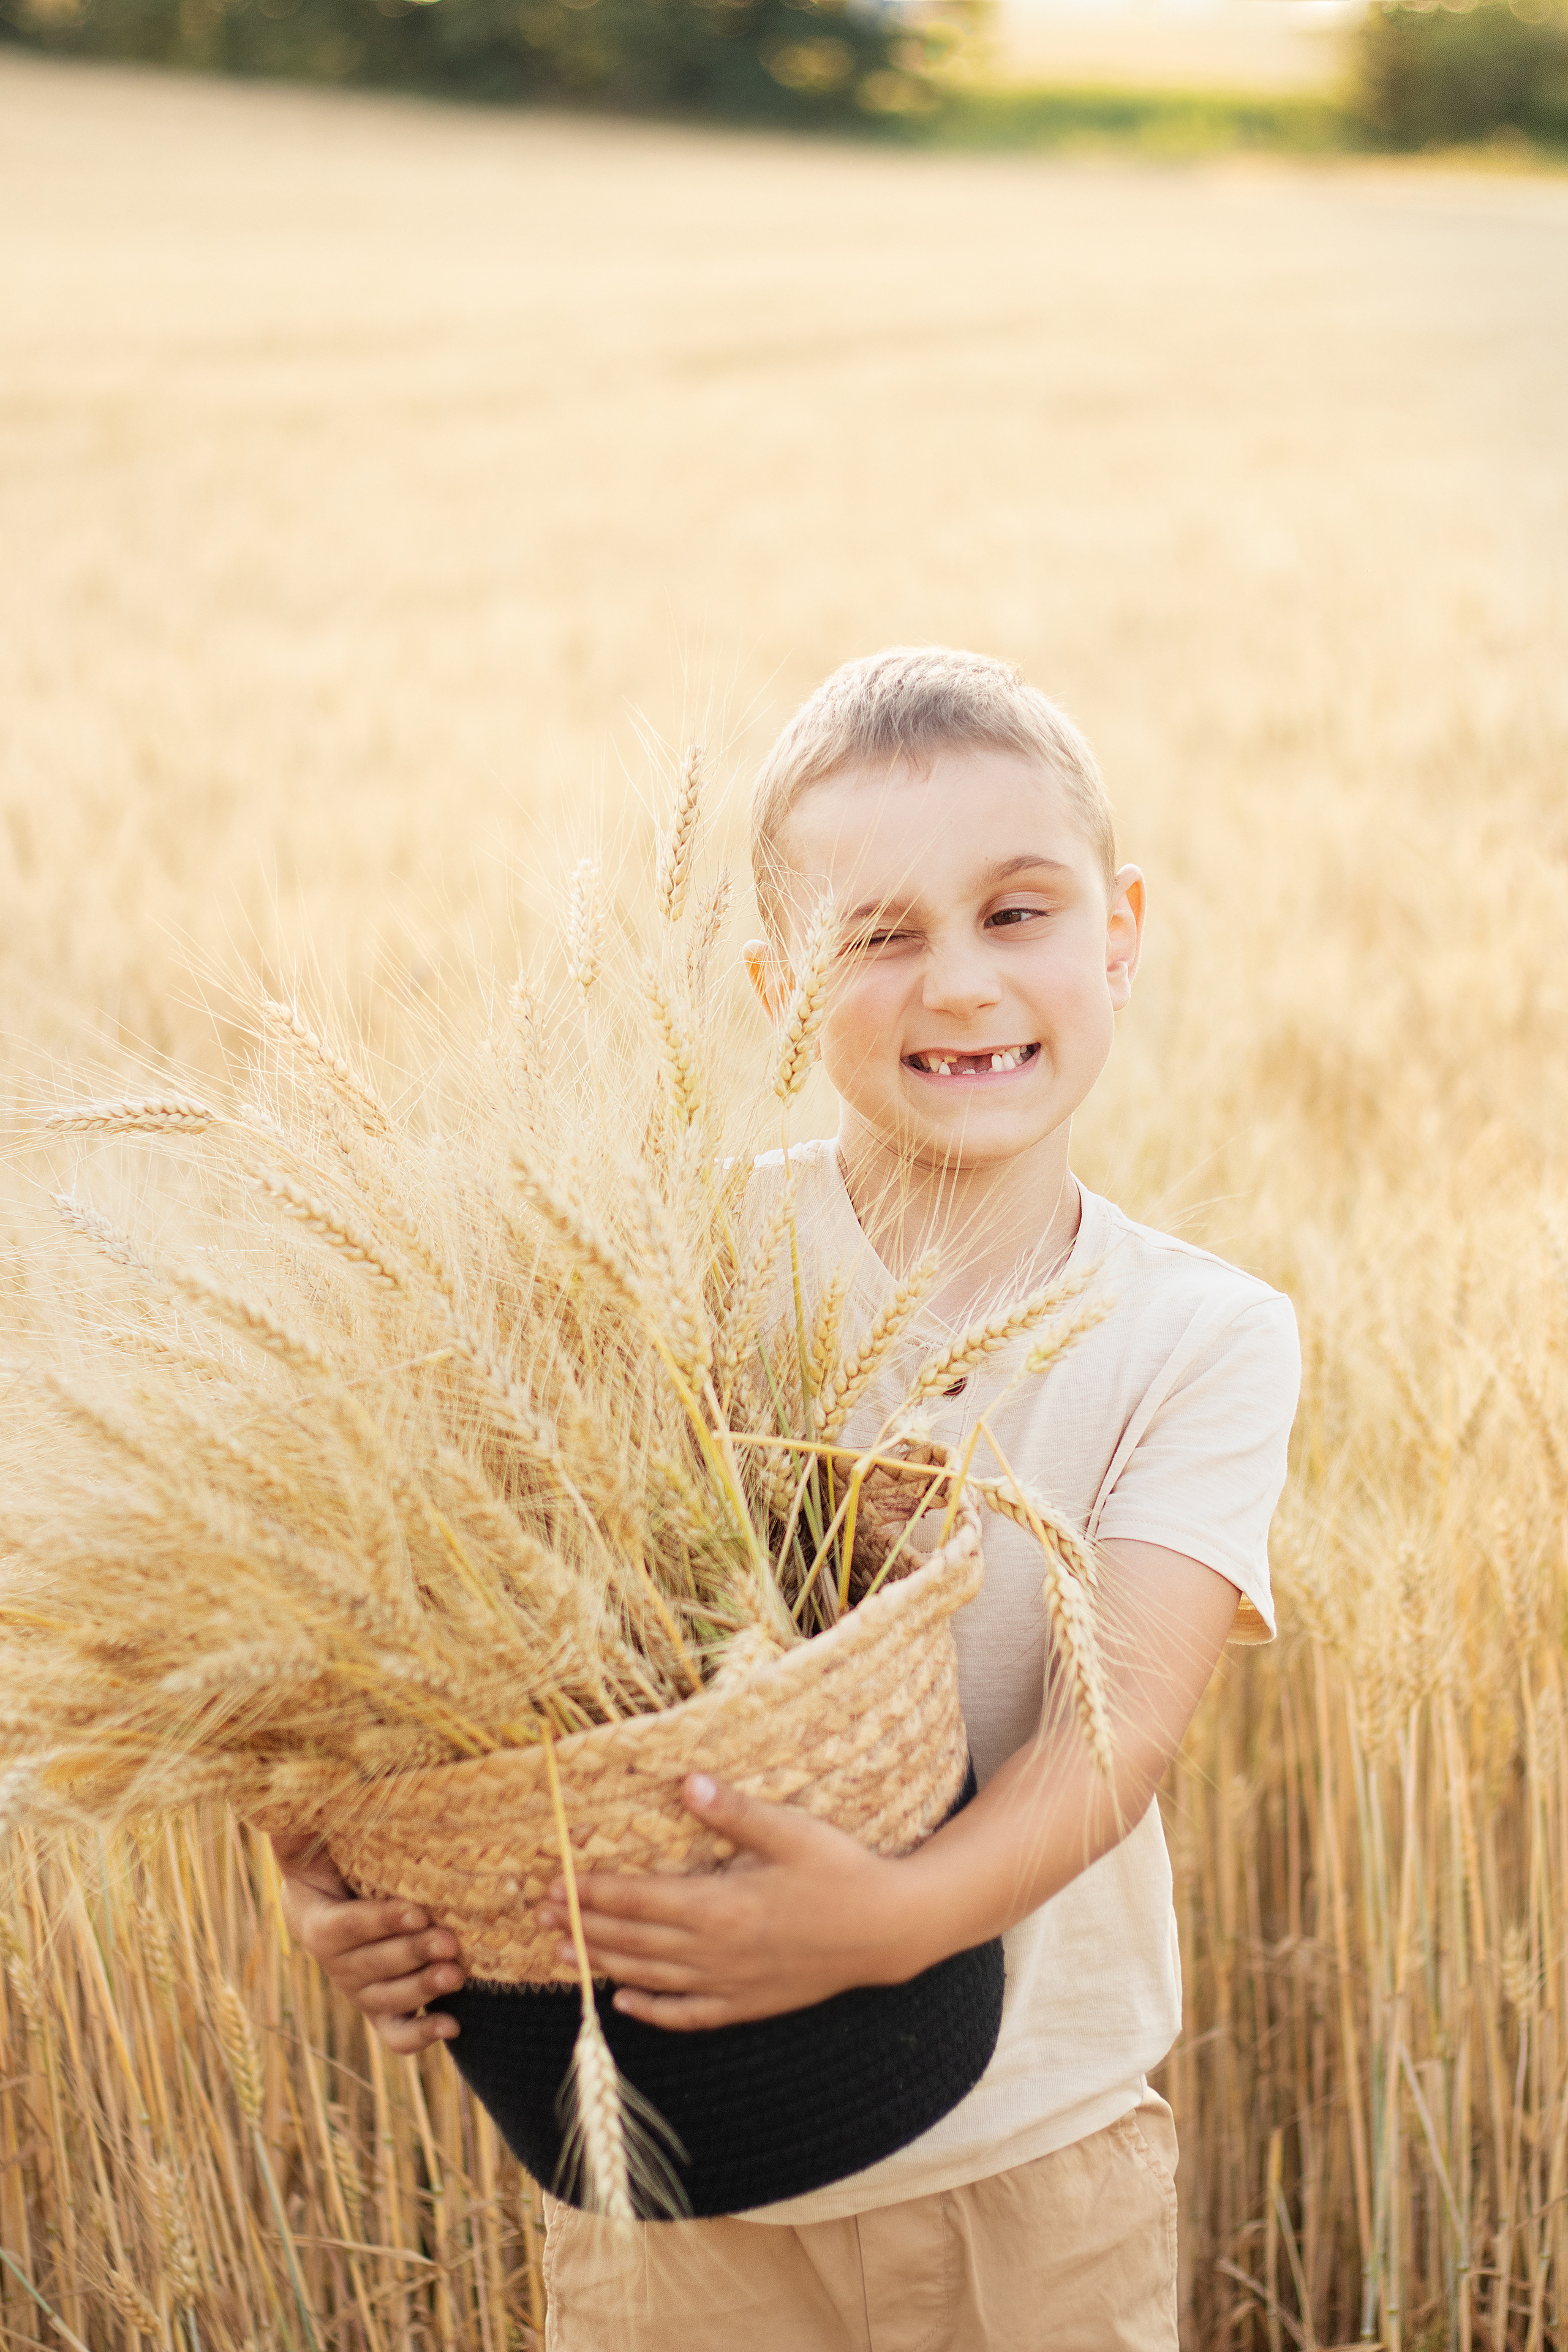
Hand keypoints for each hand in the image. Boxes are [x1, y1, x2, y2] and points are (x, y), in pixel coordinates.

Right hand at [270, 1830, 465, 2054]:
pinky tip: (453, 2026)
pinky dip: (422, 2036)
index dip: (378, 1922)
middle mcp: (337, 1965)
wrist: (333, 1901)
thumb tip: (287, 1797)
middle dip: (411, 1955)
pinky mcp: (383, 2009)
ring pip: (386, 2001)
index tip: (417, 1911)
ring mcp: (360, 1991)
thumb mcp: (310, 1842)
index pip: (344, 1929)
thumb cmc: (328, 1861)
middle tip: (451, 1942)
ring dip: (422, 1990)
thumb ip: (299, 1826)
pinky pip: (396, 2034)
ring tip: (457, 1975)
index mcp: (317, 1923)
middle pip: (371, 1968)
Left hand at [536, 1775, 919, 2031]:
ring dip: (602, 1963)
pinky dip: (651, 2010)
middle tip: (536, 1915)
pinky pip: (687, 2013)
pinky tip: (624, 2003)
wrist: (889, 1930)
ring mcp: (729, 1984)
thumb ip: (733, 1811)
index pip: (636, 1899)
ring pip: (649, 1977)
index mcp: (718, 1905)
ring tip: (562, 1952)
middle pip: (631, 1940)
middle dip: (581, 1925)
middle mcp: (714, 1951)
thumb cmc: (840, 1871)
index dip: (590, 1892)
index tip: (553, 1883)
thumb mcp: (790, 1829)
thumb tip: (684, 1781)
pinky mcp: (747, 2004)